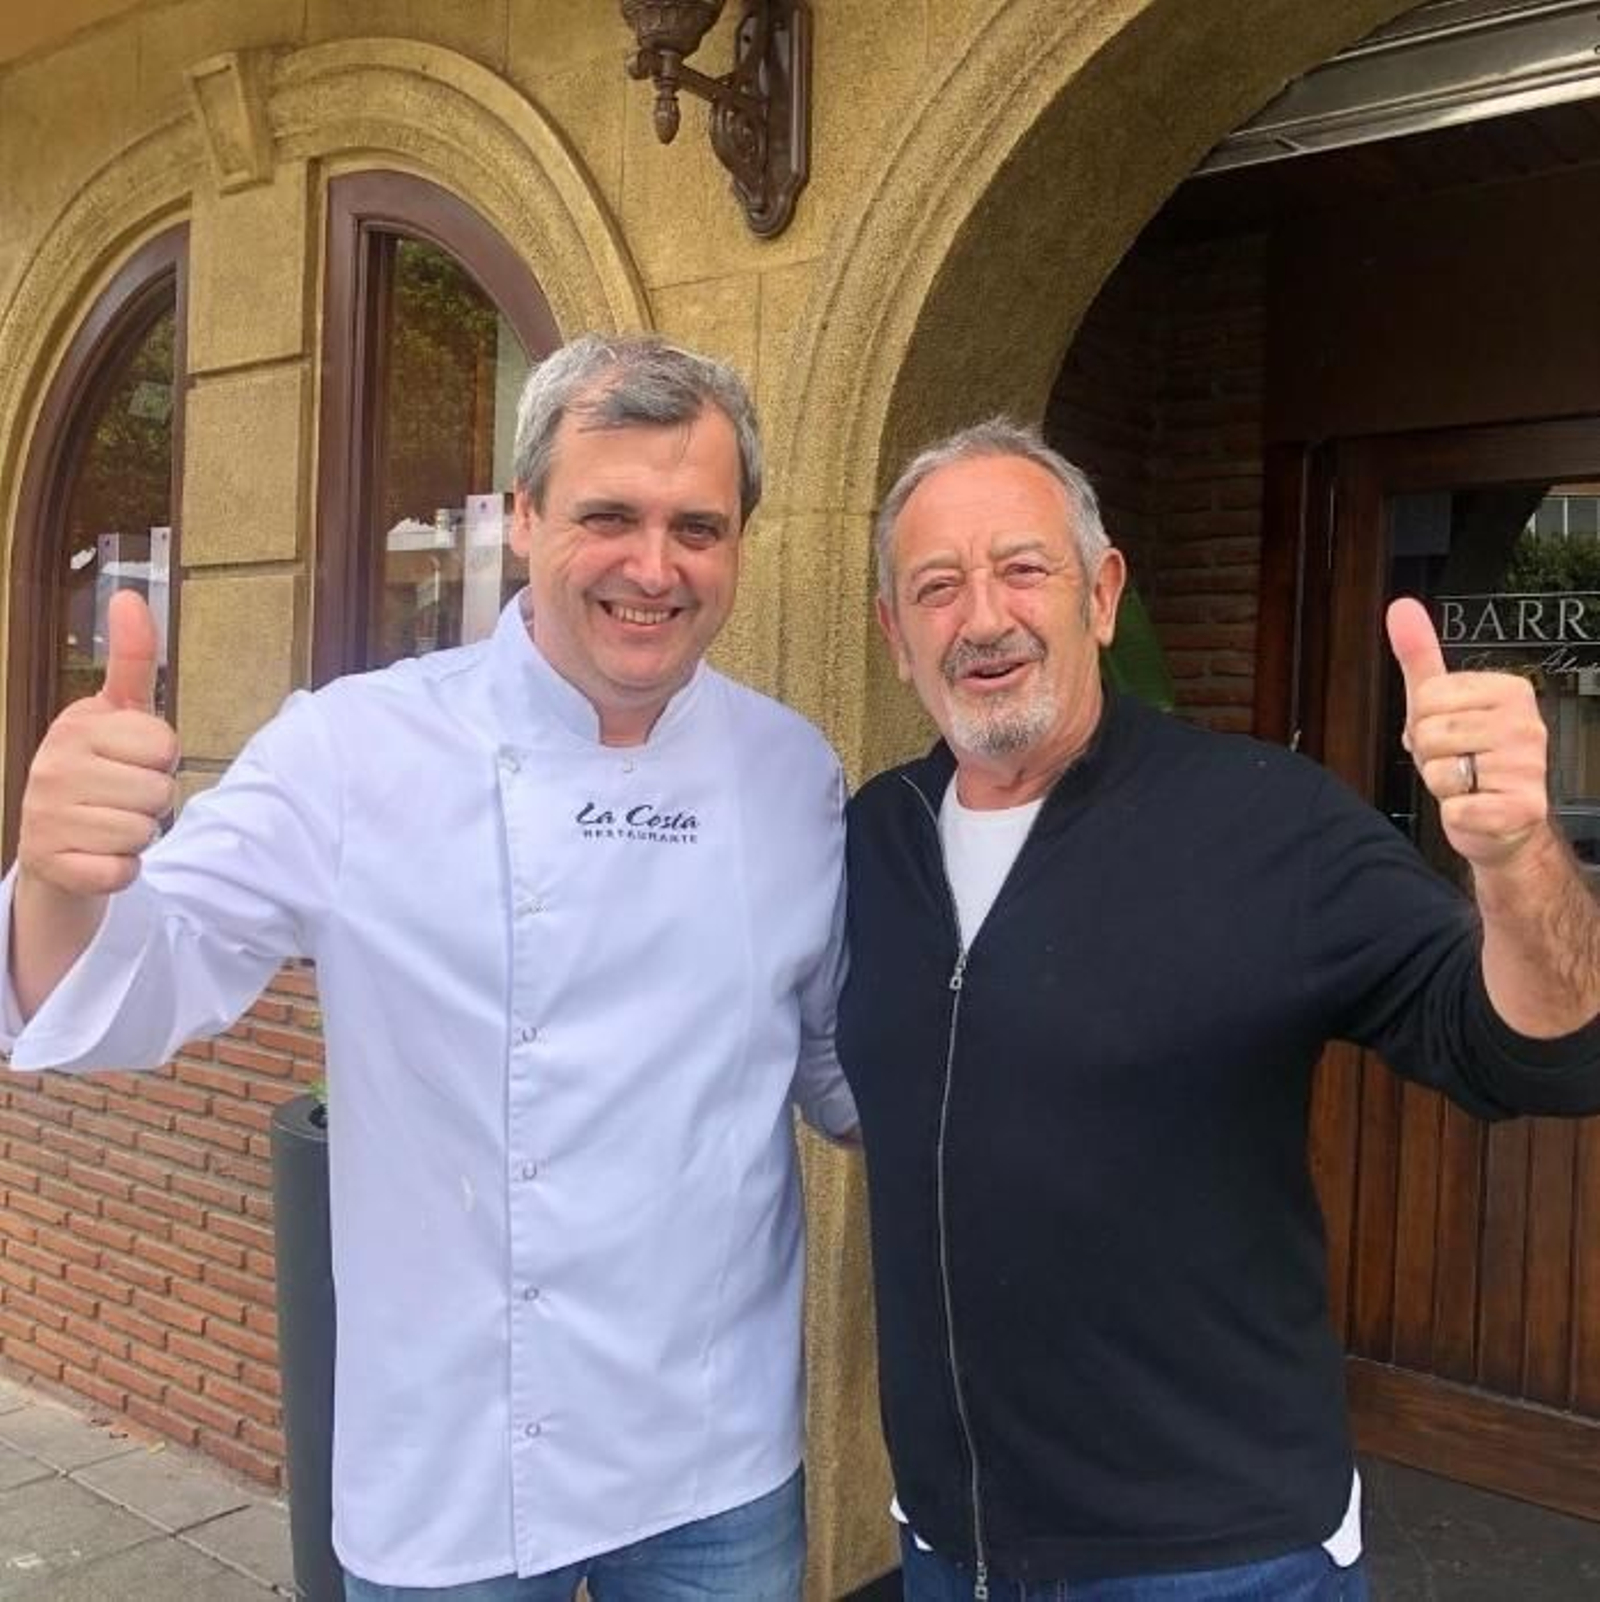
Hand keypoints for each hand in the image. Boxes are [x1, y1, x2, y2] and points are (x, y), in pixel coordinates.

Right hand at [17, 591, 178, 898]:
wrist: (55, 843)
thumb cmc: (99, 771)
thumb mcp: (116, 713)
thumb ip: (132, 660)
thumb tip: (131, 596)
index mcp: (75, 726)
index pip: (163, 745)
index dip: (162, 759)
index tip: (135, 760)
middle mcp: (52, 767)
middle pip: (158, 791)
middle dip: (153, 800)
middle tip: (123, 797)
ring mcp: (46, 817)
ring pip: (142, 832)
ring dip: (139, 835)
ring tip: (110, 824)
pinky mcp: (53, 864)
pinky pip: (123, 870)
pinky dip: (123, 869)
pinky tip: (100, 855)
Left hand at [1386, 596, 1549, 869]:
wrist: (1502, 822)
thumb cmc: (1470, 760)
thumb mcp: (1439, 704)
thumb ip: (1420, 656)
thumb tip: (1400, 607)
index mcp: (1510, 690)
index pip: (1429, 696)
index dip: (1425, 720)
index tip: (1450, 734)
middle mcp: (1527, 724)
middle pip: (1430, 731)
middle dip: (1430, 754)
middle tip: (1457, 763)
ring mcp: (1528, 767)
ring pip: (1439, 769)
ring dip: (1442, 783)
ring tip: (1467, 783)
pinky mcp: (1521, 808)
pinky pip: (1456, 806)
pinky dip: (1456, 813)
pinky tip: (1477, 806)